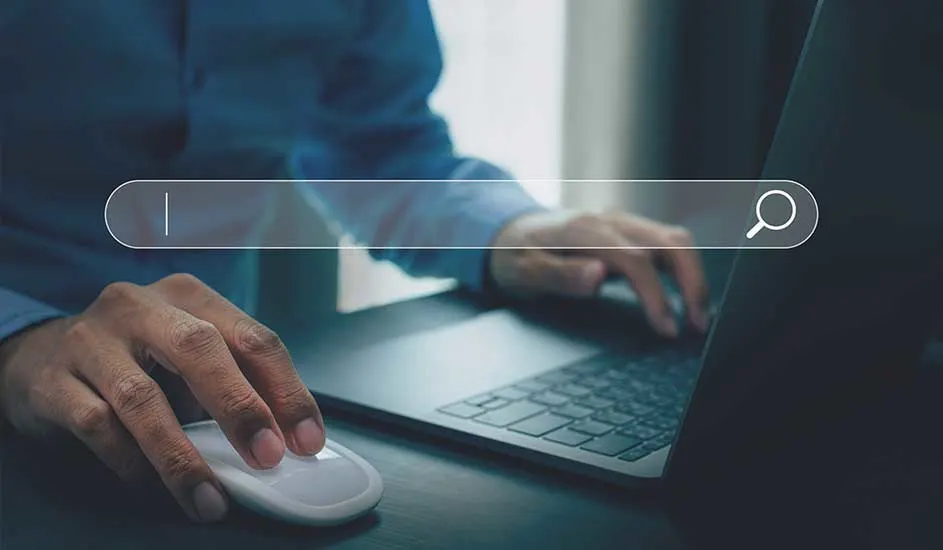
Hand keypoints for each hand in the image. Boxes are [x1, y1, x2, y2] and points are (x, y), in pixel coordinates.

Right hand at [0, 274, 324, 522]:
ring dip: (181, 456)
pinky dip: (129, 461)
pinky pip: (96, 424)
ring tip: (209, 499)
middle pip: (200, 349)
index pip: (252, 337)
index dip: (286, 390)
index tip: (307, 440)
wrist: (41, 357)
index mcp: (189, 296)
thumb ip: (237, 382)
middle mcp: (139, 305)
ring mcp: (91, 339)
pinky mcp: (53, 379)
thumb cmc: (138, 358)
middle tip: (266, 457)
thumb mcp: (191, 358)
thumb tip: (288, 437)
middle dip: (239, 407)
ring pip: (142, 398)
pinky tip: (151, 486)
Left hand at [490, 210, 709, 336]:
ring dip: (693, 275)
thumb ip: (560, 275)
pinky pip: (666, 244)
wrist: (506, 231)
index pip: (637, 260)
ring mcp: (621, 223)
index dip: (656, 295)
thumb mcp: (523, 271)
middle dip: (693, 282)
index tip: (666, 327)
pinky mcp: (627, 231)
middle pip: (670, 242)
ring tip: (699, 316)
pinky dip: (683, 269)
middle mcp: (609, 220)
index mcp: (585, 229)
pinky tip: (686, 297)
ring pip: (674, 240)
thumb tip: (597, 276)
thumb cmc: (514, 255)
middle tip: (699, 324)